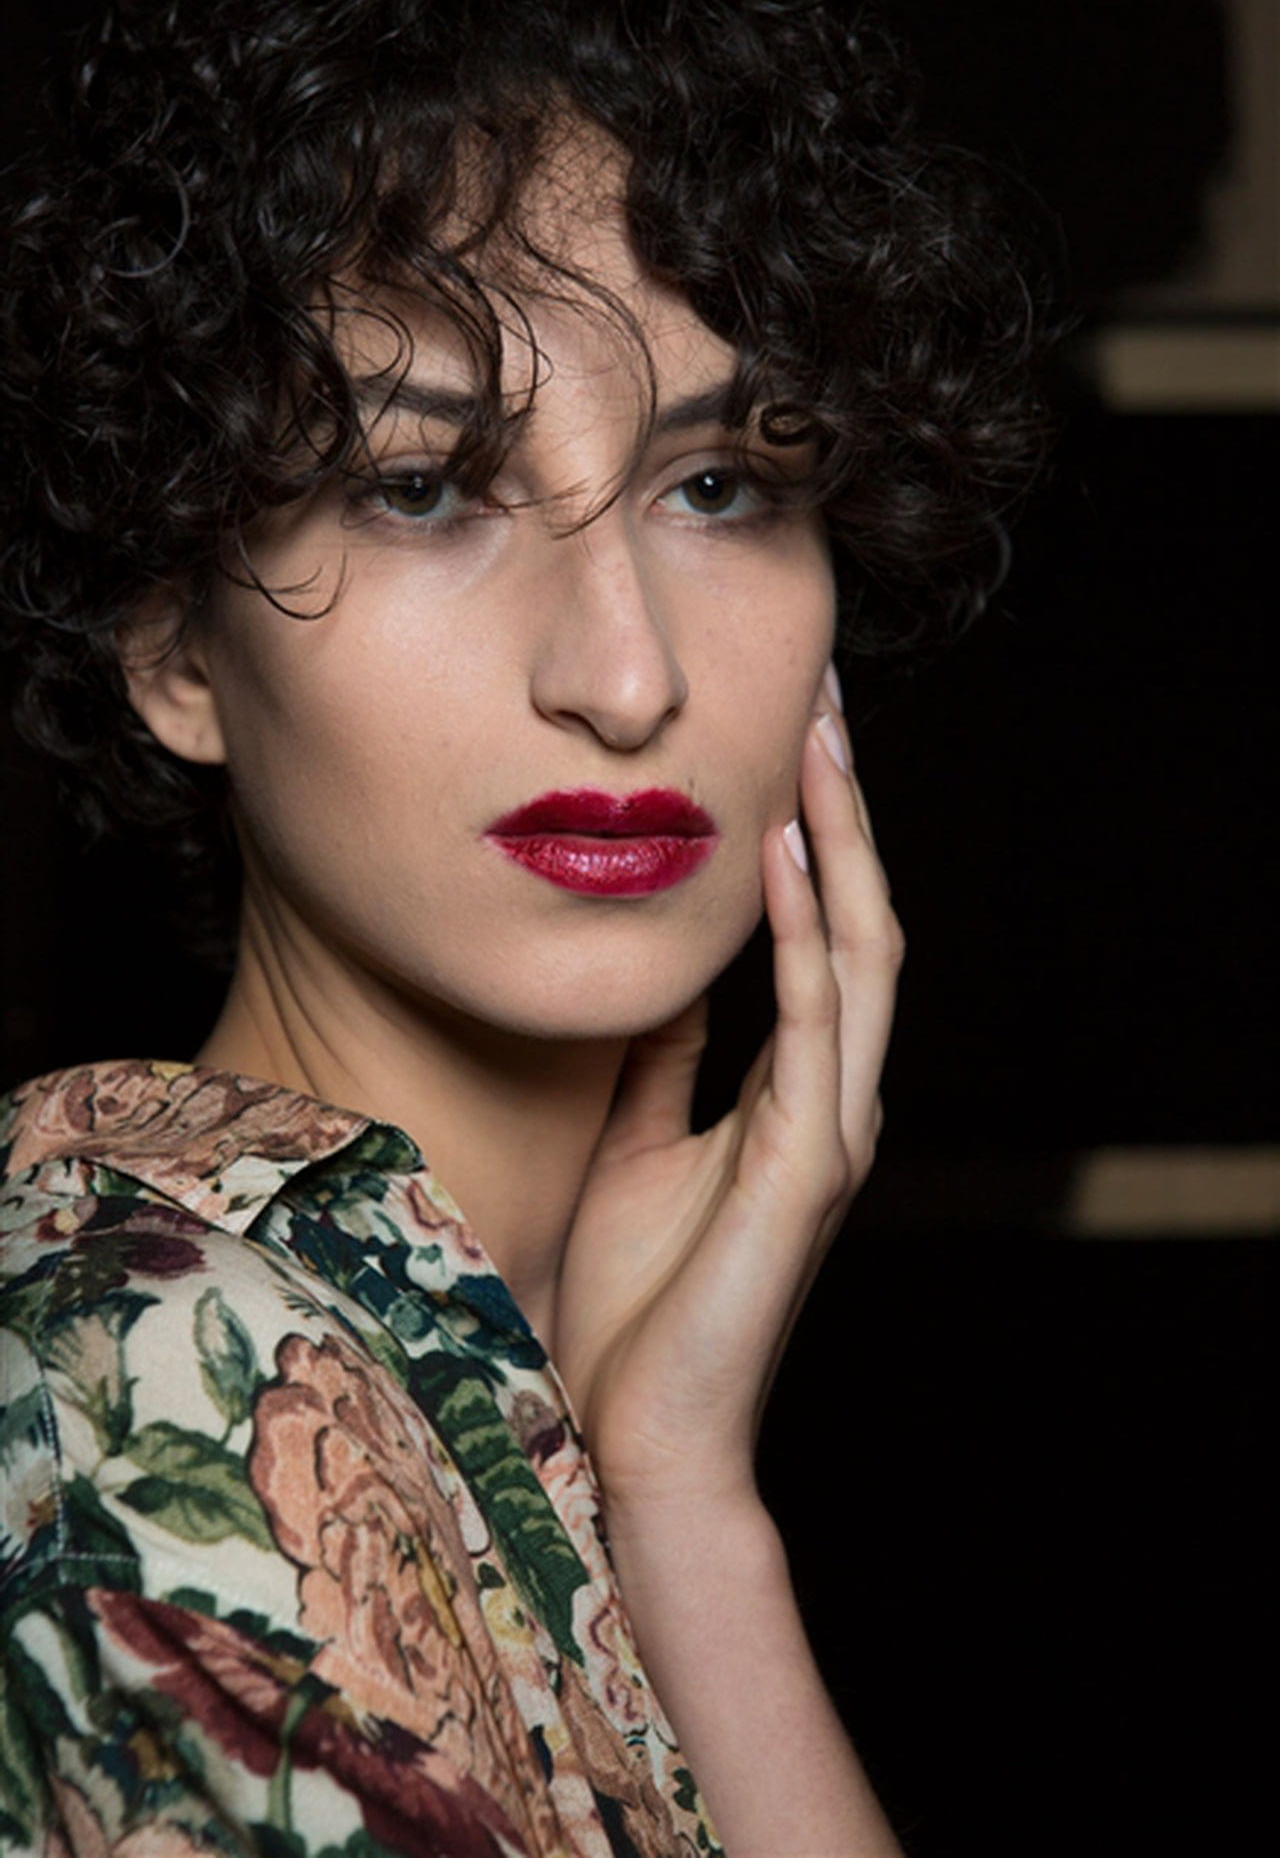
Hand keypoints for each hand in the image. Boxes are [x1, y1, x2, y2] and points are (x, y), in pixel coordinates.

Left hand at [551, 670, 903, 1514]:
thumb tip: (666, 965)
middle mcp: (833, 1096)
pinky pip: (812, 1022)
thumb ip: (669, 1055)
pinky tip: (779, 851)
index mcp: (795, 1091)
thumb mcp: (642, 1141)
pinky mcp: (806, 1163)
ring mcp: (830, 1127)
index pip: (818, 934)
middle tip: (821, 695)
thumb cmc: (637, 1301)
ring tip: (816, 738)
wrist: (641, 1435)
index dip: (813, 835)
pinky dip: (800, 930)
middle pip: (854, 918)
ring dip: (839, 840)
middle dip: (842, 806)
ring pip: (856, 951)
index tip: (784, 738)